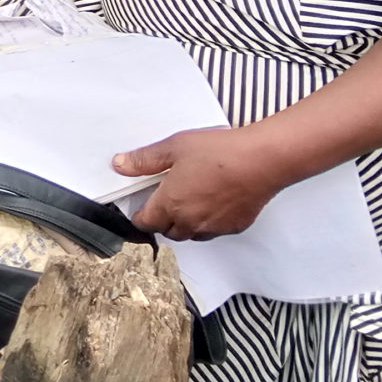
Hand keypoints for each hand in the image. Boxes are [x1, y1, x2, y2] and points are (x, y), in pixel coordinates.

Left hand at [113, 126, 290, 240]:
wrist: (261, 161)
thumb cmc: (218, 152)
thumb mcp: (173, 147)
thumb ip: (144, 160)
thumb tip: (119, 165)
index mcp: (170, 204)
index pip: (145, 222)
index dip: (140, 215)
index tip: (140, 207)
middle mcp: (189, 223)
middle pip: (167, 231)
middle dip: (162, 219)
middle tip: (166, 198)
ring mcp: (212, 228)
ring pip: (190, 234)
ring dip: (184, 223)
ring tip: (189, 199)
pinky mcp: (233, 227)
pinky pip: (212, 231)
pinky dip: (208, 222)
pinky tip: (213, 201)